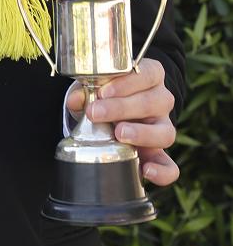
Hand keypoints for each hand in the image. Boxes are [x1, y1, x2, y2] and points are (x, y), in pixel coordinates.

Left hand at [65, 57, 178, 185]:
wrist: (113, 114)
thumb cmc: (106, 95)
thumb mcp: (96, 88)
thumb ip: (85, 91)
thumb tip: (75, 100)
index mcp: (150, 77)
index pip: (149, 74)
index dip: (127, 82)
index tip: (102, 91)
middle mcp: (161, 101)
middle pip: (153, 102)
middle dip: (121, 107)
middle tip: (95, 112)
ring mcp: (163, 128)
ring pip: (165, 132)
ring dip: (141, 134)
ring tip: (118, 134)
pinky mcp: (159, 154)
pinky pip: (170, 166)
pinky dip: (162, 171)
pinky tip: (146, 171)